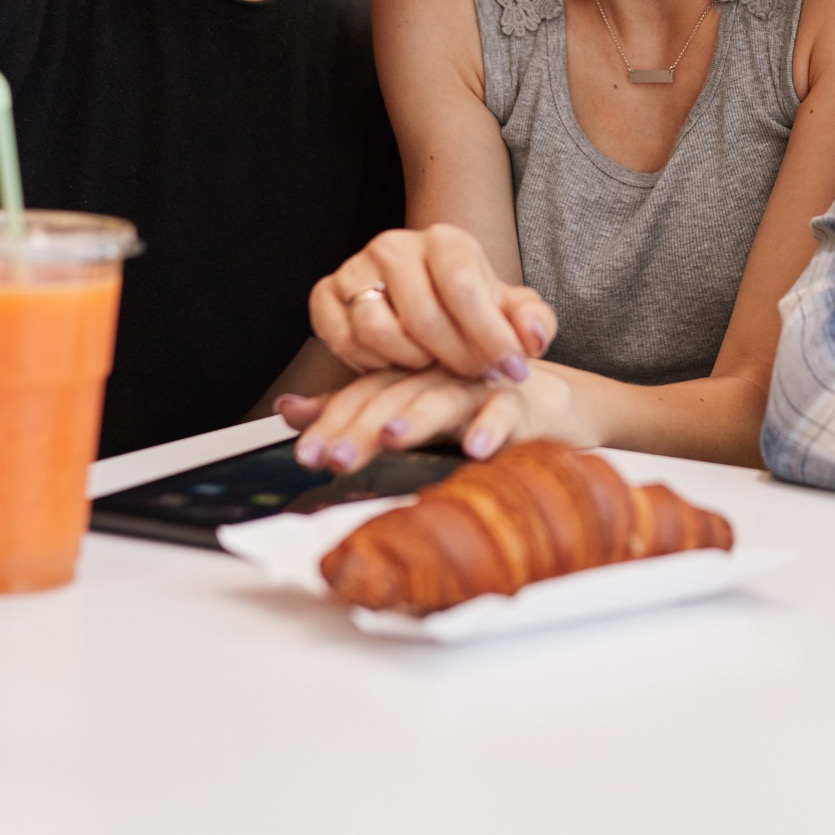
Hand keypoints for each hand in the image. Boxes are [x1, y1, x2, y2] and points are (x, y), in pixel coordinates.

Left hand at [277, 364, 577, 469]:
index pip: (360, 395)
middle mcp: (435, 375)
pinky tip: (475, 450)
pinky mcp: (518, 400)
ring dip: (417, 419)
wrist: (546, 400)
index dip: (332, 422)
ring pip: (441, 398)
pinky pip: (503, 411)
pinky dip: (491, 428)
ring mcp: (476, 385)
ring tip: (392, 439)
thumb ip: (353, 409)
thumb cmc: (467, 406)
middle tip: (336, 460)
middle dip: (361, 428)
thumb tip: (288, 410)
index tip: (307, 456)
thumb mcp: (406, 409)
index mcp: (405, 376)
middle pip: (391, 397)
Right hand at [309, 224, 557, 381]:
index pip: (463, 286)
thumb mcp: (510, 312)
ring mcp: (355, 269)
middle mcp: (394, 246)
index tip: (513, 370)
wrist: (423, 304)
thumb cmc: (470, 309)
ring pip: (376, 329)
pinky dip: (370, 364)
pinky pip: (341, 340)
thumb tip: (533, 339)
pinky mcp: (325, 296)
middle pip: (422, 316)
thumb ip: (533, 321)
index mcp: (444, 240)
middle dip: (455, 358)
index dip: (490, 335)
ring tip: (435, 367)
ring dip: (412, 363)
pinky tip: (397, 366)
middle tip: (475, 376)